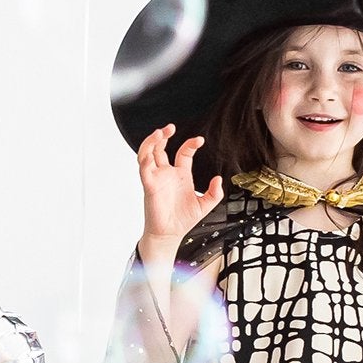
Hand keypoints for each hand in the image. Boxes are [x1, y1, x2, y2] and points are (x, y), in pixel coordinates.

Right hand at [136, 126, 222, 257]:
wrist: (170, 234)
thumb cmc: (183, 220)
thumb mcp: (205, 205)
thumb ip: (214, 193)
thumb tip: (219, 179)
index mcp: (181, 175)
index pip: (183, 153)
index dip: (191, 144)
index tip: (200, 140)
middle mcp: (167, 174)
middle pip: (161, 148)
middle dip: (164, 135)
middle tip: (170, 127)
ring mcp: (157, 178)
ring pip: (148, 153)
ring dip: (151, 142)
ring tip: (159, 133)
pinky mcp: (149, 185)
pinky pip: (144, 169)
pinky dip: (145, 159)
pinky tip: (150, 153)